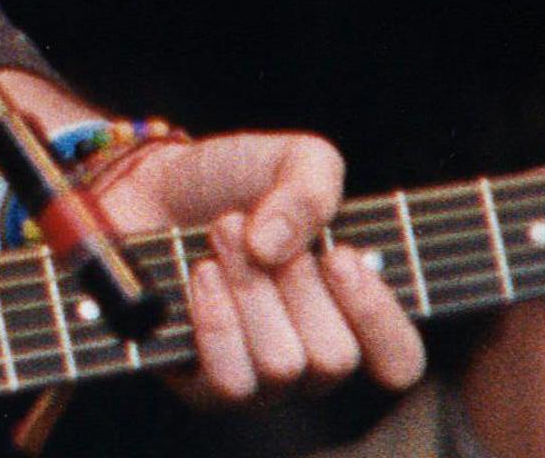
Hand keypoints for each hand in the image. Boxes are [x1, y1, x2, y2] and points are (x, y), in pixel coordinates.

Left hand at [97, 129, 426, 406]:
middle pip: (333, 357)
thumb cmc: (229, 181)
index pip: (400, 362)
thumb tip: (276, 250)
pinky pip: (230, 380)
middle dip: (291, 282)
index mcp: (351, 315)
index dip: (376, 316)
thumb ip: (313, 188)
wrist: (144, 186)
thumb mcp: (292, 159)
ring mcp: (259, 378)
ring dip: (247, 289)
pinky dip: (215, 319)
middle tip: (246, 225)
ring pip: (282, 365)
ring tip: (218, 237)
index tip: (339, 257)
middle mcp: (312, 357)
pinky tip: (201, 274)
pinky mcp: (201, 386)